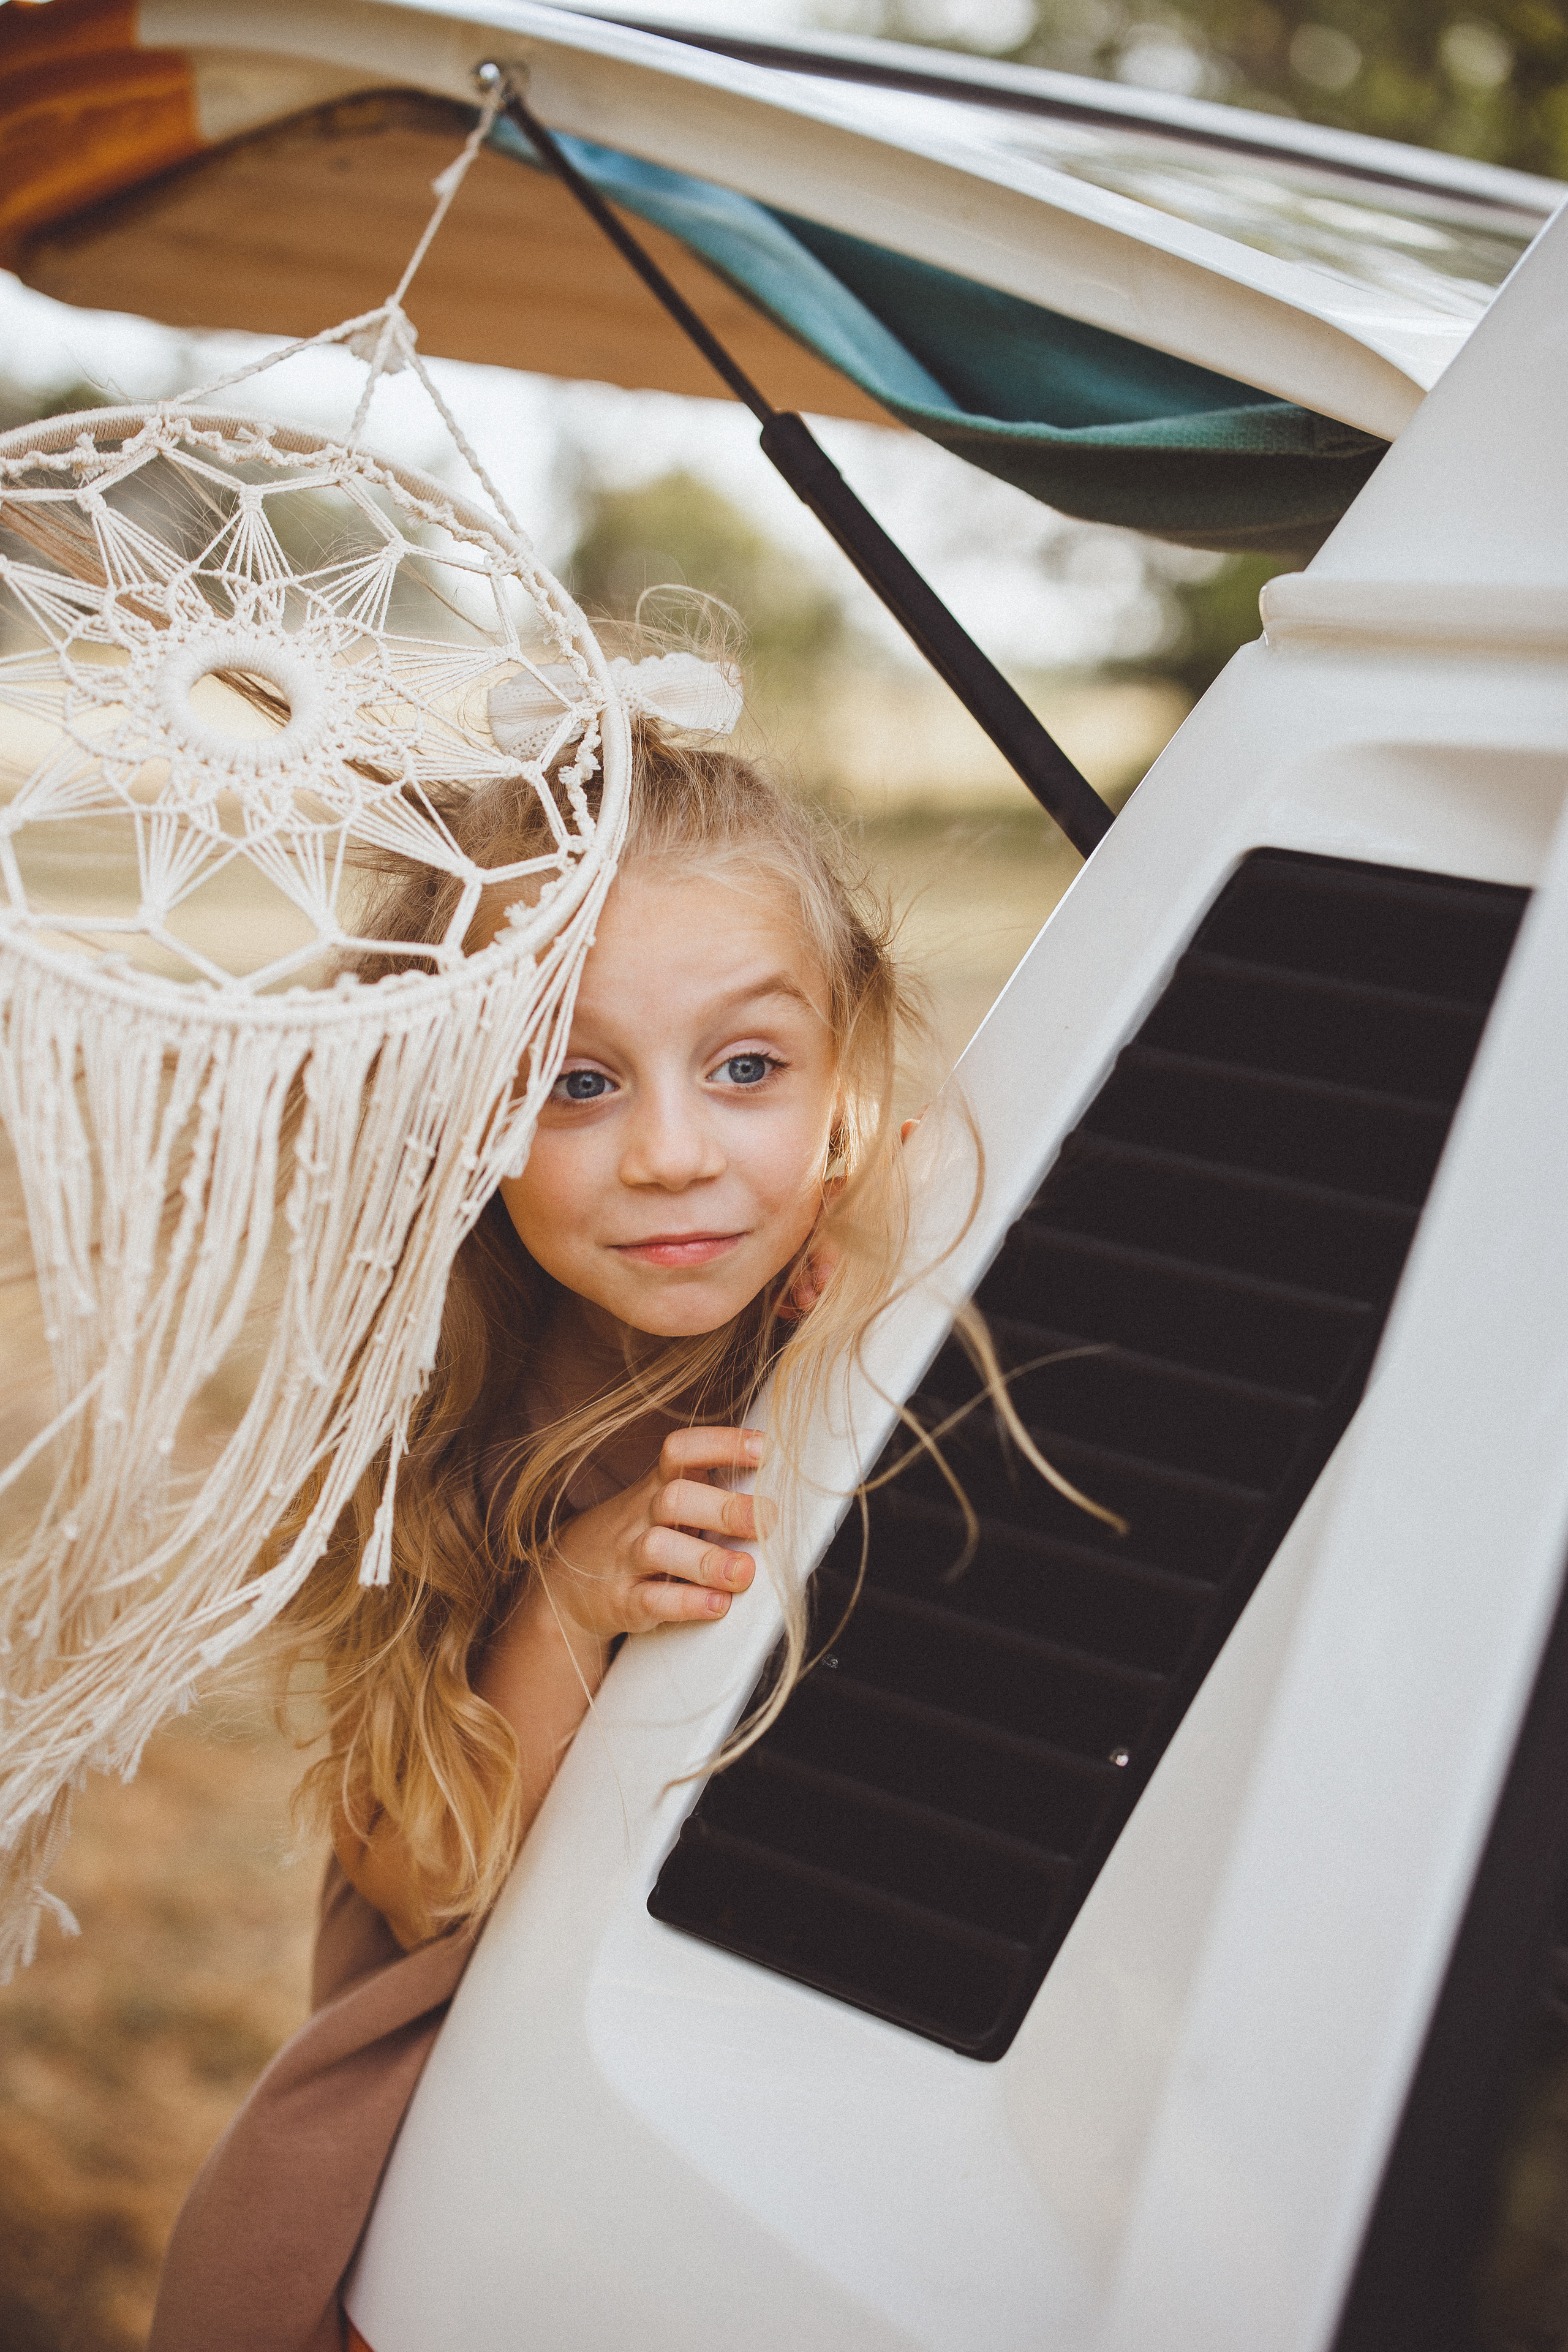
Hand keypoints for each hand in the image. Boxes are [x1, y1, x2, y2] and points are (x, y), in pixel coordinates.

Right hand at [539, 1424, 763, 1640]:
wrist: (566, 1585)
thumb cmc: (636, 1537)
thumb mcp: (660, 1505)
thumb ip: (709, 1493)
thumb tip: (778, 1485)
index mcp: (655, 1487)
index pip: (680, 1450)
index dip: (720, 1444)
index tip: (762, 1449)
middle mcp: (640, 1517)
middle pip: (674, 1498)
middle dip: (725, 1508)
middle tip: (768, 1519)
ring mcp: (628, 1559)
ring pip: (660, 1548)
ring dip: (708, 1560)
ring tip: (743, 1572)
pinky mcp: (623, 1602)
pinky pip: (652, 1600)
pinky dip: (688, 1603)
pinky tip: (718, 1605)